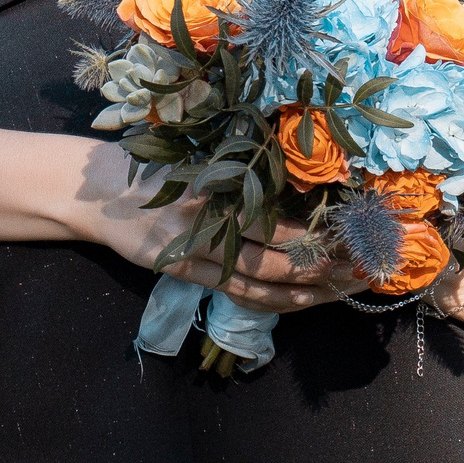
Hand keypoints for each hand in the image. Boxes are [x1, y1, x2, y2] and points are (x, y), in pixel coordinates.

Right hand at [72, 150, 350, 313]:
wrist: (99, 191)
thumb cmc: (156, 168)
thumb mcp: (201, 162)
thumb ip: (242, 178)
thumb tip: (305, 189)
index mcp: (217, 190)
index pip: (280, 220)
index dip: (319, 235)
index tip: (356, 236)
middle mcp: (207, 224)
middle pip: (276, 258)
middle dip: (323, 268)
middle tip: (364, 270)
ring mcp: (193, 252)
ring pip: (260, 284)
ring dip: (306, 292)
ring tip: (342, 291)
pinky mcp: (181, 271)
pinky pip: (236, 292)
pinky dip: (273, 301)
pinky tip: (301, 301)